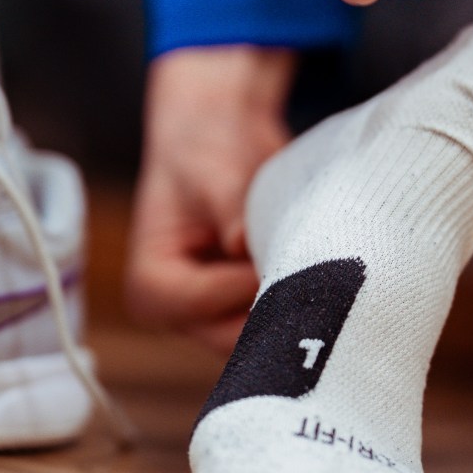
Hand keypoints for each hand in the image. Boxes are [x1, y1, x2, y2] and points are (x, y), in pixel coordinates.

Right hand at [123, 46, 295, 353]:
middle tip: (315, 264)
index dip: (247, 281)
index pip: (202, 304)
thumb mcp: (215, 171)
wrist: (224, 134)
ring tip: (317, 261)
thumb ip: (230, 211)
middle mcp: (179, 314)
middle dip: (276, 305)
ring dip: (294, 304)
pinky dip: (303, 302)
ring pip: (264, 338)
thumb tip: (243, 248)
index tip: (282, 246)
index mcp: (150, 284)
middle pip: (235, 338)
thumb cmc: (208, 149)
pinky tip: (321, 269)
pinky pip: (282, 325)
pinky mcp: (248, 312)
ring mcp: (216, 319)